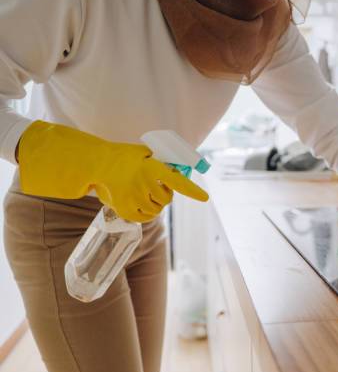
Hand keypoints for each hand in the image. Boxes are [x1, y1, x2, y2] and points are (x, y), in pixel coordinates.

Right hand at [18, 121, 207, 221]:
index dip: (193, 190)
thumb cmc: (126, 157)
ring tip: (144, 192)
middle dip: (165, 194)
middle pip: (167, 199)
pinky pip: (145, 217)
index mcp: (152, 167)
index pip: (178, 181)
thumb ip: (164, 162)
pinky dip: (146, 213)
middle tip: (154, 186)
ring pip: (157, 209)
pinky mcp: (125, 209)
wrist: (99, 163)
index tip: (205, 198)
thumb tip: (181, 170)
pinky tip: (140, 202)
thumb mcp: (147, 153)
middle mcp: (144, 183)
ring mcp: (134, 198)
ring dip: (155, 203)